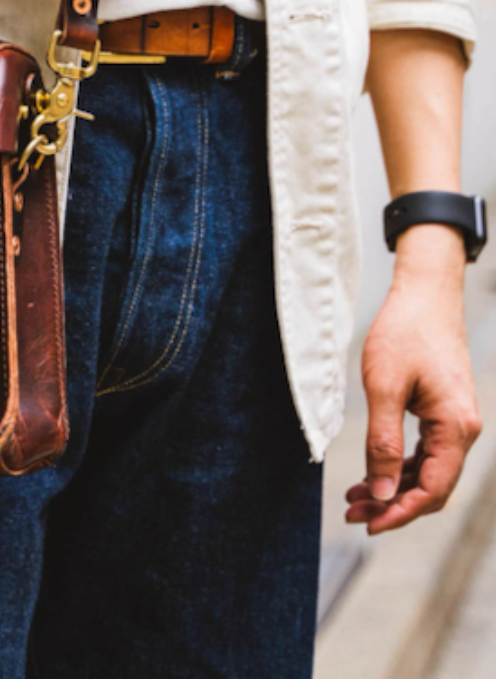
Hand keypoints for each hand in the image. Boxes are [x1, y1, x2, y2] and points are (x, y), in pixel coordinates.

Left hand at [346, 225, 481, 533]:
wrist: (424, 293)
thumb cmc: (404, 331)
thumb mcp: (384, 387)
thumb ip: (384, 442)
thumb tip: (383, 492)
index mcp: (456, 427)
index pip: (433, 490)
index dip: (401, 512)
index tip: (368, 524)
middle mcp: (463, 429)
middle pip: (432, 486)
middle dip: (393, 503)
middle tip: (353, 513)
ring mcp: (455, 421)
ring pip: (427, 470)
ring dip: (393, 485)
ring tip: (355, 498)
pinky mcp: (444, 411)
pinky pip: (425, 451)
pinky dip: (399, 464)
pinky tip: (373, 471)